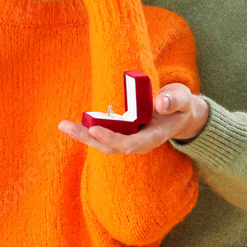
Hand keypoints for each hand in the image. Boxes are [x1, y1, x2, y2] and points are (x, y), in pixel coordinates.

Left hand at [57, 83, 208, 153]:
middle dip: (88, 138)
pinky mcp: (122, 132)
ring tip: (63, 125)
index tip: (95, 128)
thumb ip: (175, 100)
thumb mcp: (183, 99)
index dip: (112, 138)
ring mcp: (129, 139)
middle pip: (110, 147)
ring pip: (103, 142)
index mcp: (153, 137)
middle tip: (66, 126)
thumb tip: (160, 104)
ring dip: (83, 135)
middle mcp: (138, 142)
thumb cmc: (180, 105)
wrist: (180, 115)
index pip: (130, 144)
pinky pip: (103, 134)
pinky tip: (72, 124)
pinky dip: (88, 129)